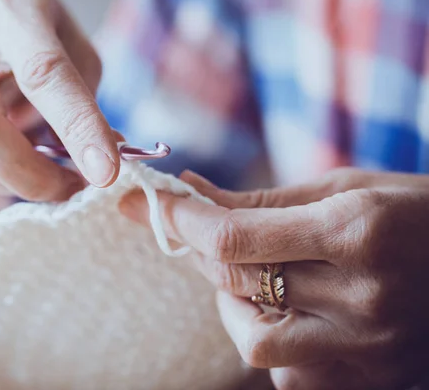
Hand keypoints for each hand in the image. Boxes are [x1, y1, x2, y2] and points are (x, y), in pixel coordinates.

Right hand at [0, 0, 118, 200]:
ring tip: (38, 166)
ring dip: (10, 183)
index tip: (106, 173)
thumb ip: (86, 106)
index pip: (44, 75)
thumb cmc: (39, 36)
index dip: (76, 128)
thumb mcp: (77, 53)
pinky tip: (4, 163)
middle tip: (72, 186)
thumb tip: (98, 168)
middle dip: (32, 176)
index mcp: (14, 16)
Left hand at [119, 168, 428, 389]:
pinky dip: (272, 341)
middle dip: (201, 250)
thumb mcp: (342, 188)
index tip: (156, 203)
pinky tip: (291, 314)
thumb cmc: (411, 212)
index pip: (234, 237)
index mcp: (356, 232)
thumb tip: (191, 192)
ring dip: (234, 303)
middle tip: (198, 230)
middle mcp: (361, 296)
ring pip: (252, 339)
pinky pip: (288, 373)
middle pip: (236, 281)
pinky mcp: (370, 378)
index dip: (183, 219)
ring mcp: (367, 347)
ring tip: (258, 276)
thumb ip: (262, 200)